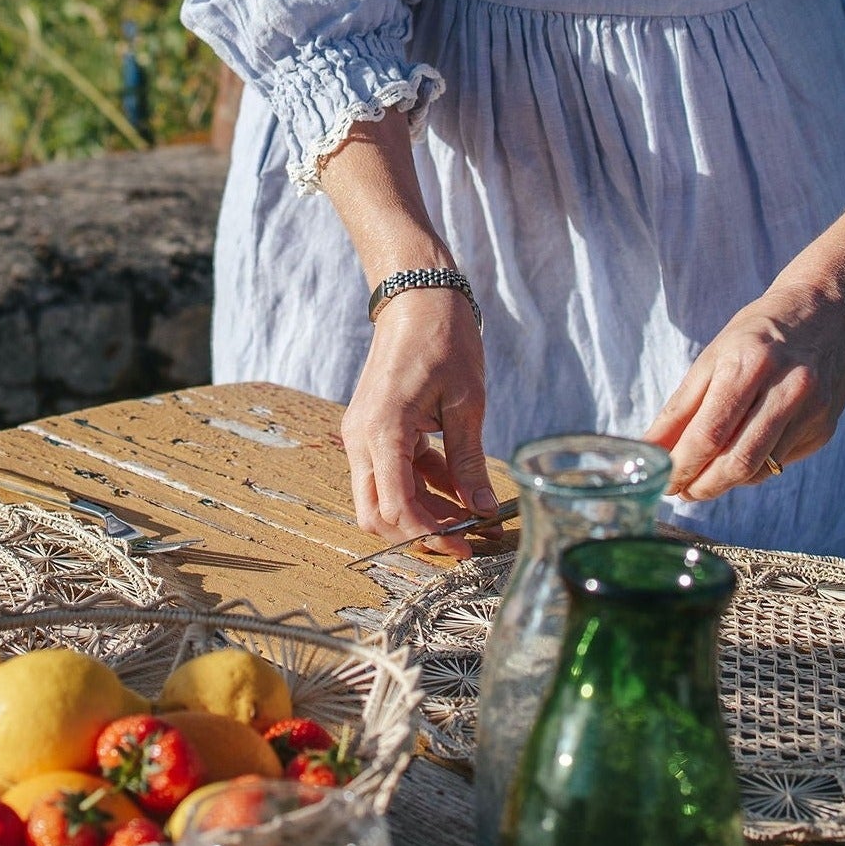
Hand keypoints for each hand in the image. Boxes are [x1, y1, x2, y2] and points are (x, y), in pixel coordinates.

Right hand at [340, 287, 493, 547]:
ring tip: (467, 514)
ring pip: (380, 498)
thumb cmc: (444, 341)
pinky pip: (389, 475)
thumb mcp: (467, 404)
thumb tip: (483, 510)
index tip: (465, 546)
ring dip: (419, 513)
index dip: (430, 535)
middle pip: (375, 514)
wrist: (416, 299)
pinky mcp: (370, 432)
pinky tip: (455, 486)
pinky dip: (418, 488)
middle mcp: (361, 439)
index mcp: (383, 431)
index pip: (396, 506)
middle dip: (416, 534)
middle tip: (461, 538)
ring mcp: (361, 436)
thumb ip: (470, 462)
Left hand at [643, 281, 844, 500]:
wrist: (829, 310)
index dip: (682, 467)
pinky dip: (753, 467)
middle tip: (682, 491)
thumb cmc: (758, 335)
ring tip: (705, 473)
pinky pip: (780, 463)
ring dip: (726, 481)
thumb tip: (648, 451)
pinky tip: (743, 448)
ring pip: (760, 469)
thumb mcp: (711, 360)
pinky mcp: (825, 427)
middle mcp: (788, 388)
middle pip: (738, 462)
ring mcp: (812, 410)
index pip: (709, 435)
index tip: (663, 483)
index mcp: (750, 365)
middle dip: (703, 487)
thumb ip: (678, 410)